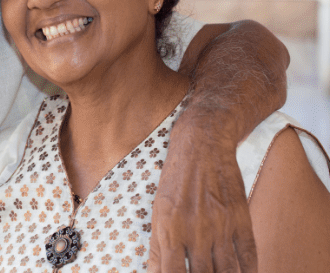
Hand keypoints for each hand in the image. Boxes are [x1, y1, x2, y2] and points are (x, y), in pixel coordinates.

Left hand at [147, 109, 257, 272]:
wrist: (202, 143)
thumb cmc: (176, 178)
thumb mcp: (158, 208)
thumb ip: (157, 244)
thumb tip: (154, 272)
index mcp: (169, 228)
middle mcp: (195, 230)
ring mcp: (220, 225)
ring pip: (227, 272)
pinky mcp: (240, 219)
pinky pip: (249, 256)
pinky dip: (249, 272)